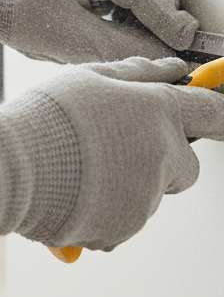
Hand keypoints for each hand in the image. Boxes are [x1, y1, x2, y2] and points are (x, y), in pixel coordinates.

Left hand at [0, 0, 197, 63]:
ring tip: (137, 40)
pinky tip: (125, 29)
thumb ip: (119, 47)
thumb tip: (160, 55)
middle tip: (166, 46)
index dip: (168, 19)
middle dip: (163, 13)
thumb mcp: (68, 38)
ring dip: (150, 11)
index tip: (184, 42)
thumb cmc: (17, 11)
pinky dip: (137, 7)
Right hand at [1, 56, 222, 251]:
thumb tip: (171, 70)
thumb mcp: (91, 77)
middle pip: (187, 166)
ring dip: (128, 185)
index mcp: (158, 110)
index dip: (215, 115)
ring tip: (86, 168)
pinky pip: (127, 219)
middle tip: (122, 149)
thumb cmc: (47, 119)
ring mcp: (148, 193)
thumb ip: (139, 73)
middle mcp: (162, 152)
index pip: (210, 112)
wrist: (16, 168)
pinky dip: (108, 210)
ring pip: (152, 193)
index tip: (216, 117)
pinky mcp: (128, 226)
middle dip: (165, 161)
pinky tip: (80, 189)